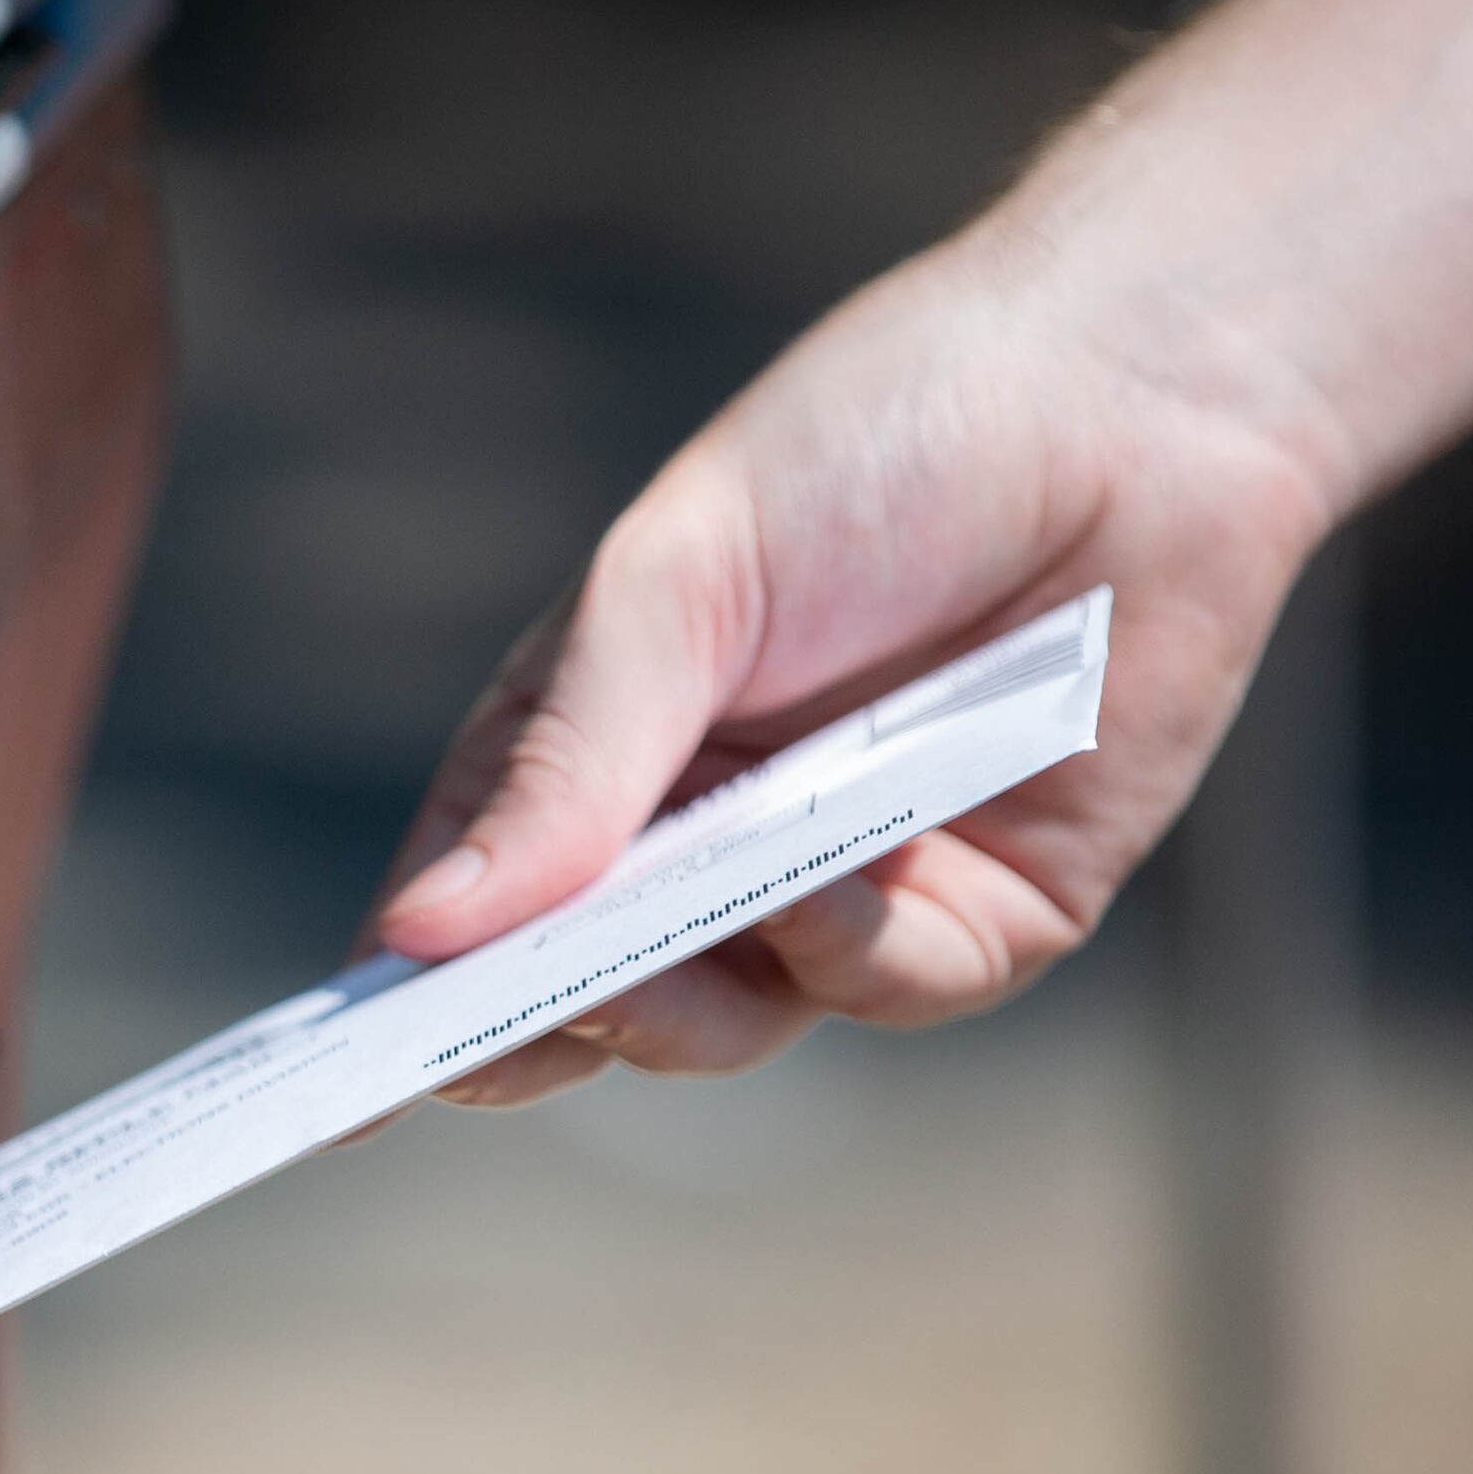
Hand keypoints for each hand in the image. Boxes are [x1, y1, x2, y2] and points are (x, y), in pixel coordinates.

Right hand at [365, 228, 1346, 1108]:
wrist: (1134, 394)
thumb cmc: (881, 439)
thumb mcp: (678, 582)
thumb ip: (566, 763)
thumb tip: (422, 933)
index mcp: (598, 748)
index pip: (471, 901)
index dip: (403, 995)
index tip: (338, 1079)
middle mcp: (707, 836)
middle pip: (581, 996)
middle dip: (539, 1018)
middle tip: (507, 1023)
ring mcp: (842, 886)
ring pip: (723, 1026)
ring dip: (683, 1002)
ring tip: (677, 937)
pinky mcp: (984, 913)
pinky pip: (885, 991)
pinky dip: (844, 957)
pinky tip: (836, 883)